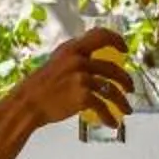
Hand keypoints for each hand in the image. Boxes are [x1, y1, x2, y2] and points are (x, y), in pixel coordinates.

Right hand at [10, 27, 130, 133]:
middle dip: (125, 80)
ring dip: (122, 102)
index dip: (116, 40)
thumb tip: (94, 60)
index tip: (125, 49)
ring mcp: (81, 78)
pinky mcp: (82, 96)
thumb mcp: (57, 63)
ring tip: (127, 110)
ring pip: (111, 89)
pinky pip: (103, 106)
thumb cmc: (41, 86)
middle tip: (130, 88)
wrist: (27, 104)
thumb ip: (75, 58)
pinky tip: (113, 123)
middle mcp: (78, 60)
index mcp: (72, 48)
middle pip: (112, 68)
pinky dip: (109, 117)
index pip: (100, 35)